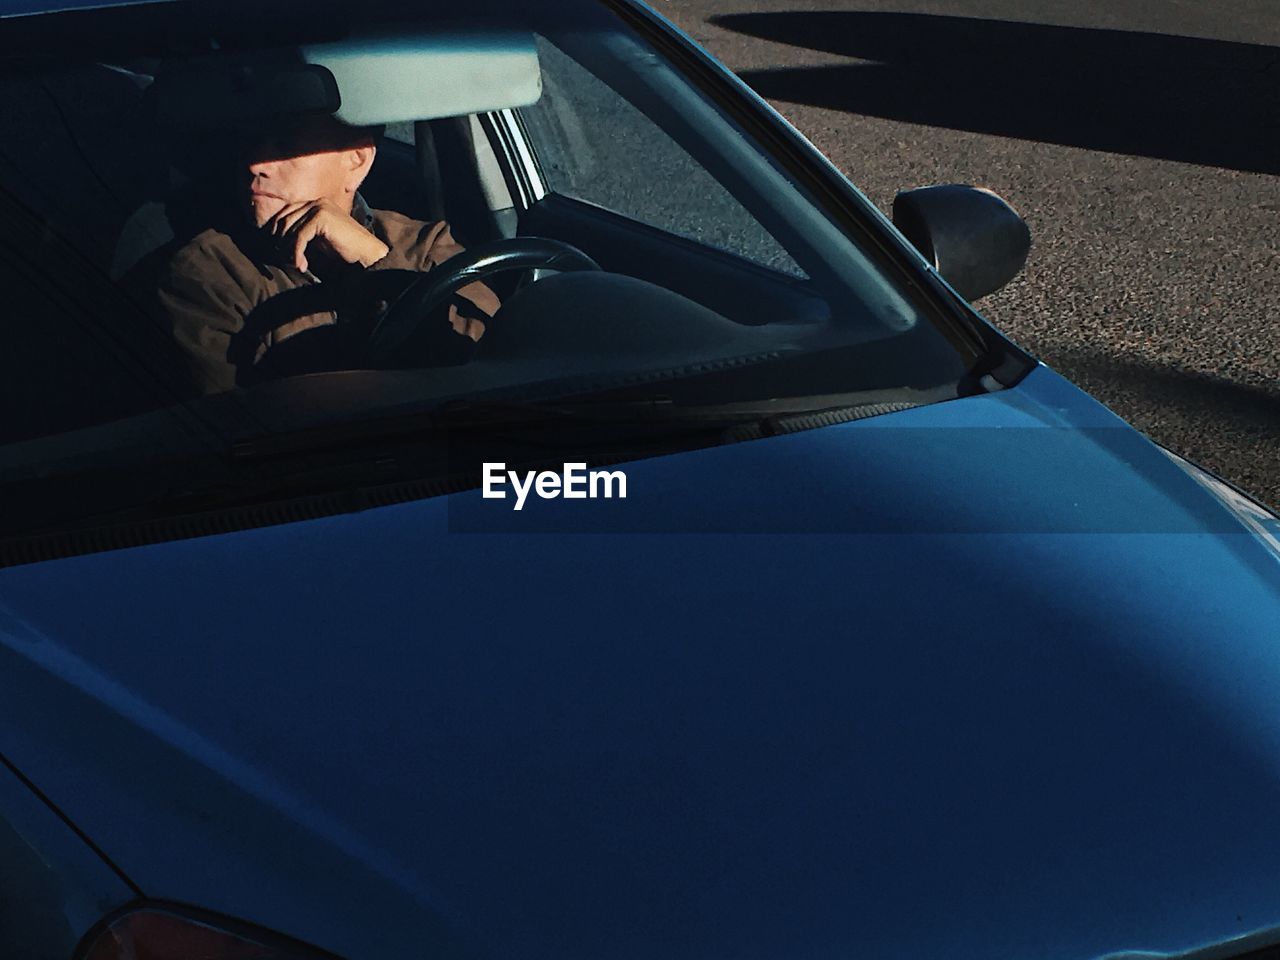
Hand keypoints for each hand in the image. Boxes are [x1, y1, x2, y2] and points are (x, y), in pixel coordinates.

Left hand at [264, 199, 389, 272]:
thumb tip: (278, 241)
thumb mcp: (319, 240)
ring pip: (289, 228)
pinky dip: (296, 253)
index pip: (285, 213)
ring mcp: (319, 207)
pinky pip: (299, 236)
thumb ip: (302, 234)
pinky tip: (302, 265)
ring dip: (288, 250)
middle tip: (286, 261)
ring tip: (296, 265)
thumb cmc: (346, 251)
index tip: (281, 253)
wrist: (368, 255)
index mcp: (316, 204)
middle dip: (281, 243)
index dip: (278, 233)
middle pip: (284, 220)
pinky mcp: (322, 217)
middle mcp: (317, 202)